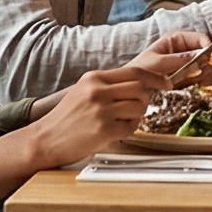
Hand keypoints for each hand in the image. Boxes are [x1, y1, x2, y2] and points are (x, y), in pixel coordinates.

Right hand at [27, 66, 155, 166]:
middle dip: (146, 98)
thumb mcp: (84, 91)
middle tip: (139, 107)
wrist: (45, 140)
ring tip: (122, 121)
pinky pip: (131, 127)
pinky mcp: (103, 130)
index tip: (166, 83)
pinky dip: (129, 130)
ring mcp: (100, 111)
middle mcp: (97, 91)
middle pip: (141, 88)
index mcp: (94, 78)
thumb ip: (109, 84)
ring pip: (139, 107)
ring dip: (137, 116)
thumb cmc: (67, 118)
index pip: (135, 72)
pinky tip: (115, 132)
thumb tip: (142, 83)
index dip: (155, 77)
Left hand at [127, 30, 211, 85]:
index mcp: (177, 39)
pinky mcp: (190, 73)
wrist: (134, 85)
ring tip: (203, 80)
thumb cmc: (141, 70)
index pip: (201, 38)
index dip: (209, 47)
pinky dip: (207, 79)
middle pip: (208, 51)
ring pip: (209, 63)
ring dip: (210, 72)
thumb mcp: (158, 63)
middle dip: (211, 62)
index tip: (211, 59)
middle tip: (208, 73)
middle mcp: (186, 48)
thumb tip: (200, 57)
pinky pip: (205, 74)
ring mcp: (189, 61)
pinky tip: (202, 83)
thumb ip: (178, 60)